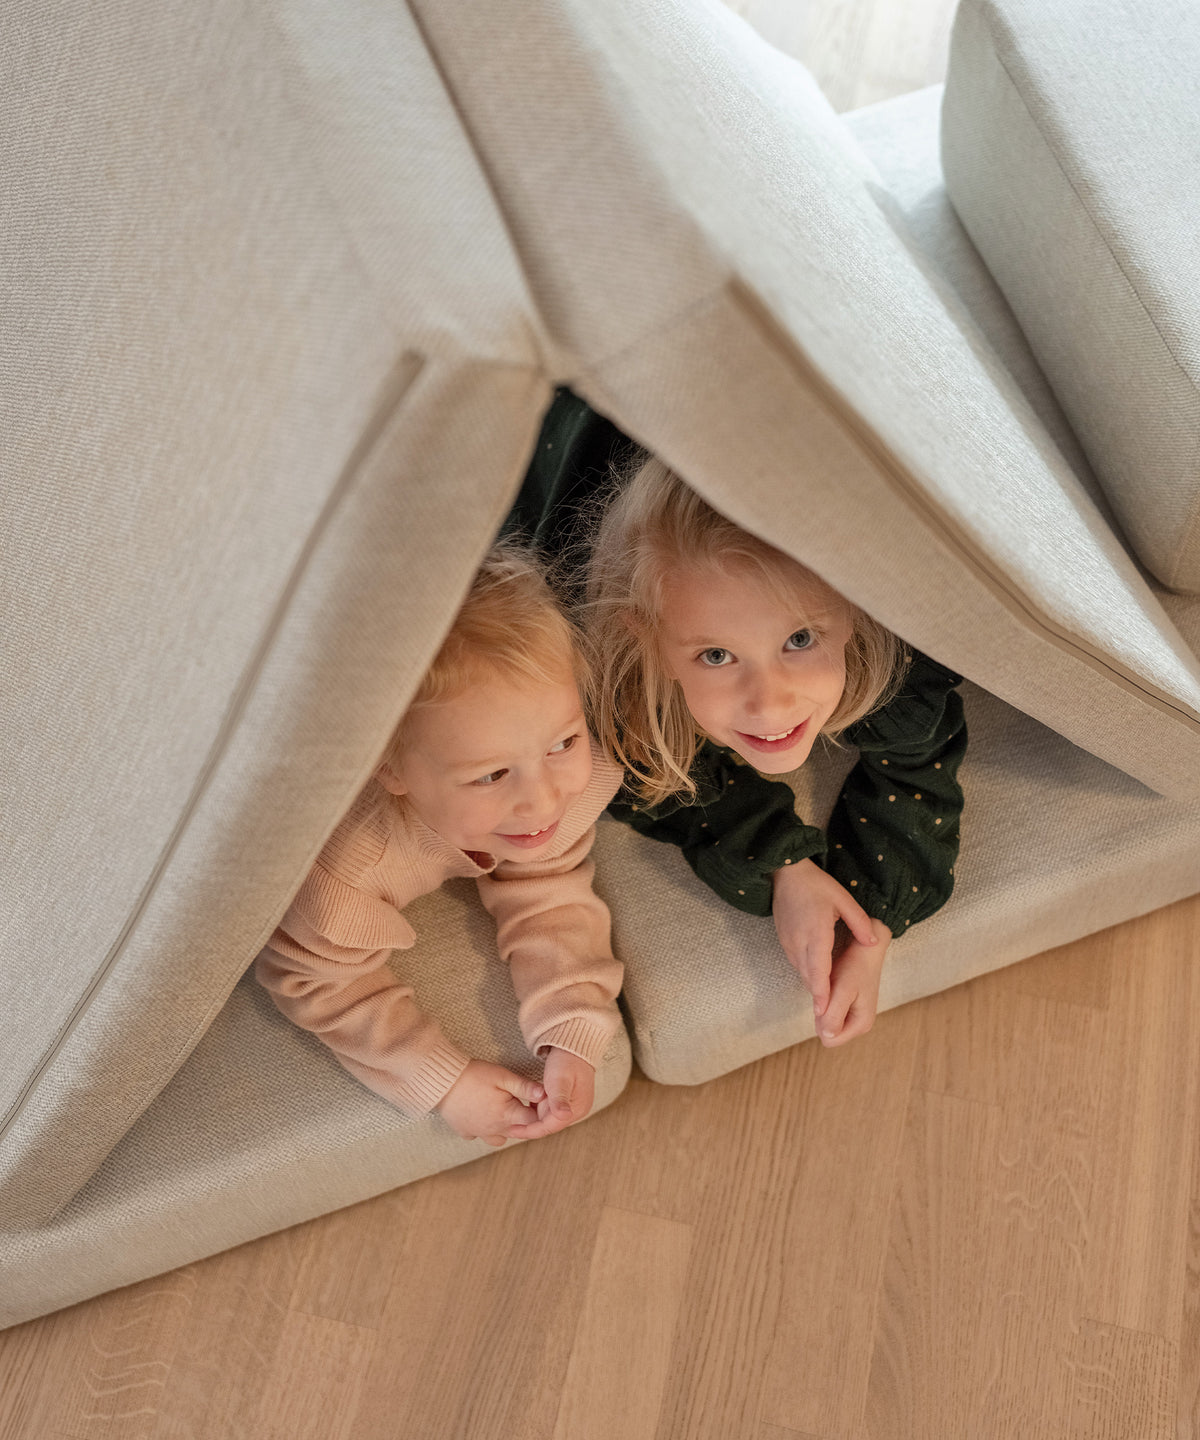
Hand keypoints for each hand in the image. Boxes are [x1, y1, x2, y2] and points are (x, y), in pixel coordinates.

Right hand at [435, 1060, 545, 1146]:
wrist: (442, 1082)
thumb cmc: (474, 1076)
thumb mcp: (503, 1077)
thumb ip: (525, 1087)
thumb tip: (545, 1094)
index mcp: (507, 1115)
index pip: (533, 1121)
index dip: (540, 1111)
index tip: (539, 1101)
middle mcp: (494, 1129)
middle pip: (518, 1132)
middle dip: (525, 1121)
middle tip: (524, 1104)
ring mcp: (478, 1133)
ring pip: (500, 1139)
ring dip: (506, 1128)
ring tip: (503, 1111)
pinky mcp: (464, 1131)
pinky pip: (480, 1136)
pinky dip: (484, 1129)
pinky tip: (482, 1114)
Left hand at [508, 1048, 595, 1139]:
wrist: (573, 1045)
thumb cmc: (566, 1060)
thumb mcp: (560, 1079)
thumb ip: (559, 1098)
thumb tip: (564, 1116)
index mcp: (578, 1108)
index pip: (551, 1126)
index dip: (531, 1130)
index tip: (513, 1130)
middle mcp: (577, 1110)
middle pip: (550, 1124)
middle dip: (531, 1124)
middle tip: (510, 1125)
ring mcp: (572, 1105)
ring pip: (549, 1118)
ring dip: (534, 1116)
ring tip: (515, 1118)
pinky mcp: (567, 1100)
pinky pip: (550, 1110)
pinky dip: (538, 1108)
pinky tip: (528, 1105)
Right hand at [772, 859, 876, 1018]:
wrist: (785, 872)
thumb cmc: (815, 884)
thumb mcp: (843, 899)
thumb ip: (860, 923)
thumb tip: (873, 943)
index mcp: (816, 932)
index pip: (818, 969)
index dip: (822, 992)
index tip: (824, 1011)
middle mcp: (799, 942)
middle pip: (809, 977)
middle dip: (819, 997)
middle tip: (828, 1018)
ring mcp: (789, 942)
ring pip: (802, 972)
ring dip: (814, 985)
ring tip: (826, 1003)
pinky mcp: (783, 941)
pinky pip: (797, 963)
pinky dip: (807, 974)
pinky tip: (817, 978)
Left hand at [817, 919, 890, 1046]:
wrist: (867, 947)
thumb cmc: (856, 966)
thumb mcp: (843, 990)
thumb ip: (834, 1015)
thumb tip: (825, 1037)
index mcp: (861, 1025)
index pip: (829, 1040)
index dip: (821, 1020)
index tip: (829, 998)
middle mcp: (859, 1024)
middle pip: (827, 1031)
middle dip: (823, 1012)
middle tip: (831, 989)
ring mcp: (855, 1015)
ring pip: (827, 1020)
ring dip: (825, 1003)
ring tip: (834, 985)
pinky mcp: (849, 1005)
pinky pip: (829, 1009)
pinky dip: (827, 998)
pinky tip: (834, 984)